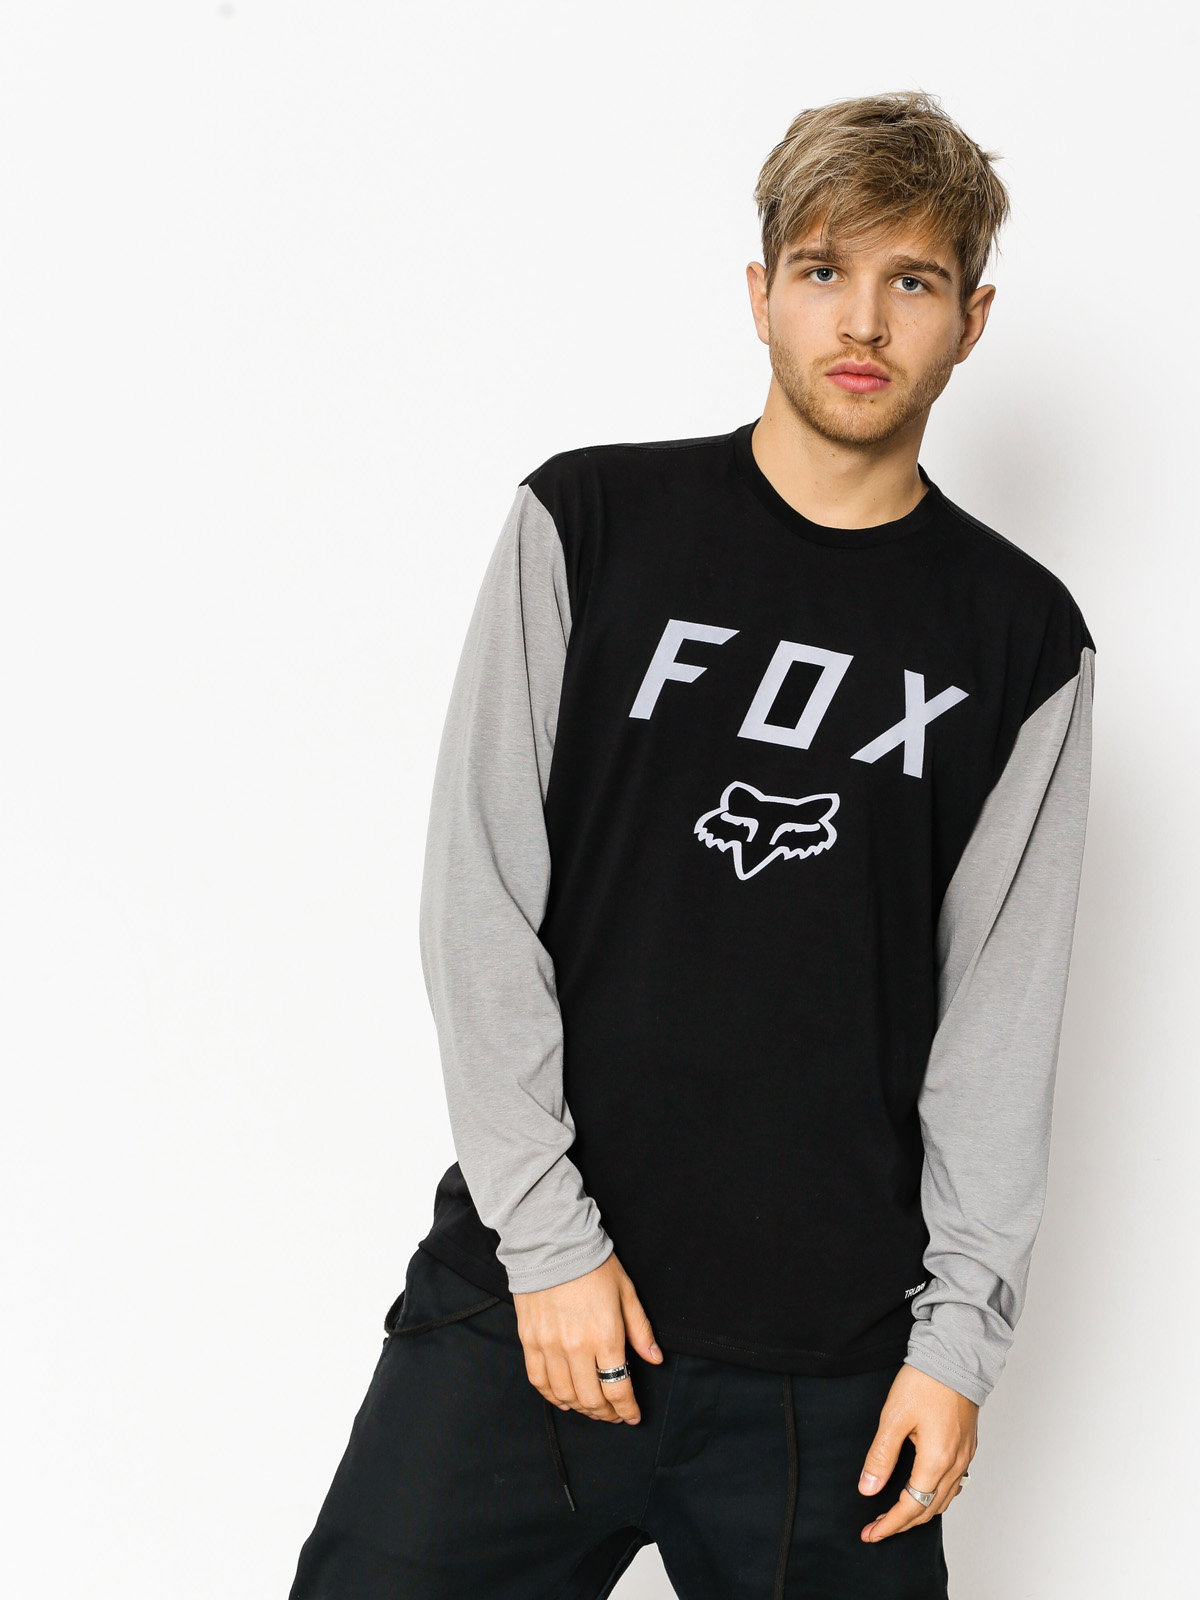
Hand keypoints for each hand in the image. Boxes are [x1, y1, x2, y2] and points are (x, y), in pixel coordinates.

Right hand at [513, 1250, 663, 1423]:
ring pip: (565, 1395)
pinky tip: (564, 1398)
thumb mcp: (627, 1293)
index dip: (627, 1409)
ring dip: (581, 1408)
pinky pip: (539, 1381)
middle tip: (613, 1414)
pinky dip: (552, 1396)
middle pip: (591, 1399)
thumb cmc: (594, 1265)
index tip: (631, 1416)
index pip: (618, 1388)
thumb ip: (641, 1330)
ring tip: (592, 1407)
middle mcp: (576, 1347)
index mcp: (605, 1336)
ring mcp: (549, 1346)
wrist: (552, 1244)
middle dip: (606, 1413)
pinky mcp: (530, 1341)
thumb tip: (655, 1359)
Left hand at [857, 1363, 977, 1541]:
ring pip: (944, 1499)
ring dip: (920, 1511)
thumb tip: (868, 1489)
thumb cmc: (925, 1381)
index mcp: (937, 1460)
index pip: (912, 1507)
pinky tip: (923, 1490)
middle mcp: (956, 1464)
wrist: (955, 1355)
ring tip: (896, 1515)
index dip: (890, 1524)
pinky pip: (954, 1483)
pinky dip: (935, 1496)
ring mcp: (965, 1455)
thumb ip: (881, 1456)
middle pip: (929, 1509)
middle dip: (902, 1523)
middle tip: (877, 1528)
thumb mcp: (894, 1417)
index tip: (870, 1534)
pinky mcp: (968, 1445)